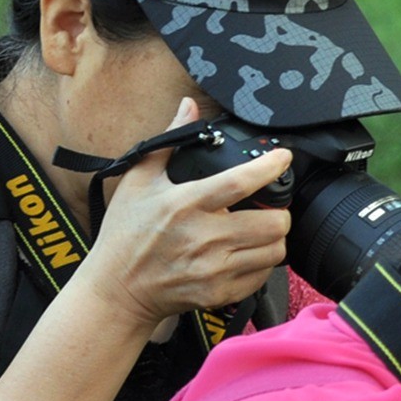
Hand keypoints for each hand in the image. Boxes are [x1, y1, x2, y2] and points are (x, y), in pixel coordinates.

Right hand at [75, 98, 292, 330]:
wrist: (117, 289)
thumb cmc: (125, 234)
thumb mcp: (139, 180)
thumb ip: (169, 141)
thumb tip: (188, 107)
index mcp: (185, 204)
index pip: (240, 182)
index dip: (269, 167)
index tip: (282, 157)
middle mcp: (204, 238)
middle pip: (273, 223)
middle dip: (278, 211)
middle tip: (269, 207)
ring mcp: (213, 270)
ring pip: (275, 251)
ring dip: (273, 237)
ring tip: (259, 230)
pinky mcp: (219, 293)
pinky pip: (262, 277)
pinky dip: (261, 263)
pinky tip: (246, 253)